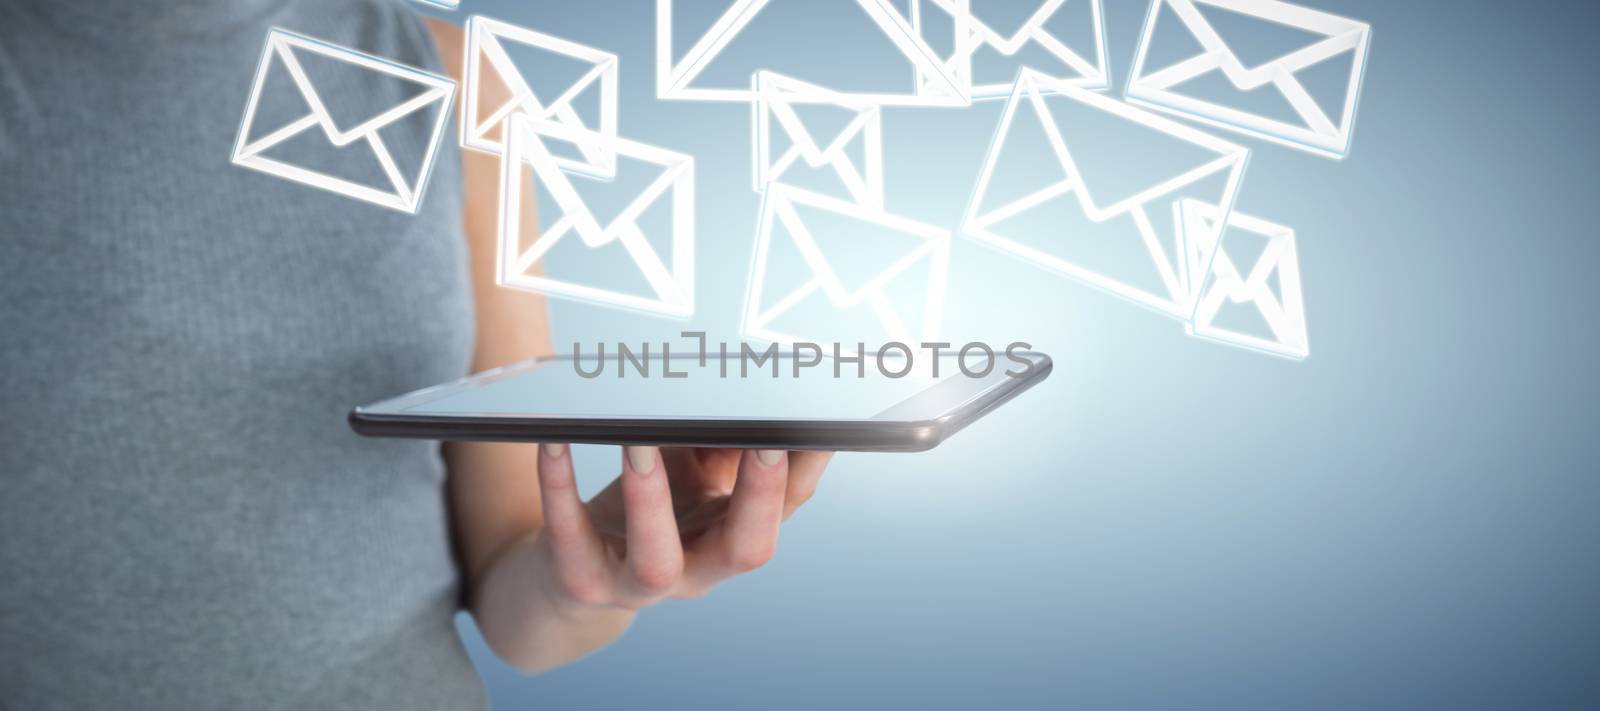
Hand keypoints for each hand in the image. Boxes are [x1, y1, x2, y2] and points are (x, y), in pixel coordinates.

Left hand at [534, 445, 830, 612]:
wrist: (572, 574)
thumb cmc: (644, 509)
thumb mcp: (690, 473)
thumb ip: (721, 440)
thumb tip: (751, 383)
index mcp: (732, 535)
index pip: (785, 508)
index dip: (804, 468)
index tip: (814, 423)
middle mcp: (698, 570)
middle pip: (747, 550)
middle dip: (760, 498)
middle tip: (766, 443)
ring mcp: (638, 585)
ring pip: (657, 560)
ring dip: (651, 499)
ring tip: (639, 441)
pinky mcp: (582, 581)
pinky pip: (570, 540)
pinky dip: (561, 489)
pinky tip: (554, 443)